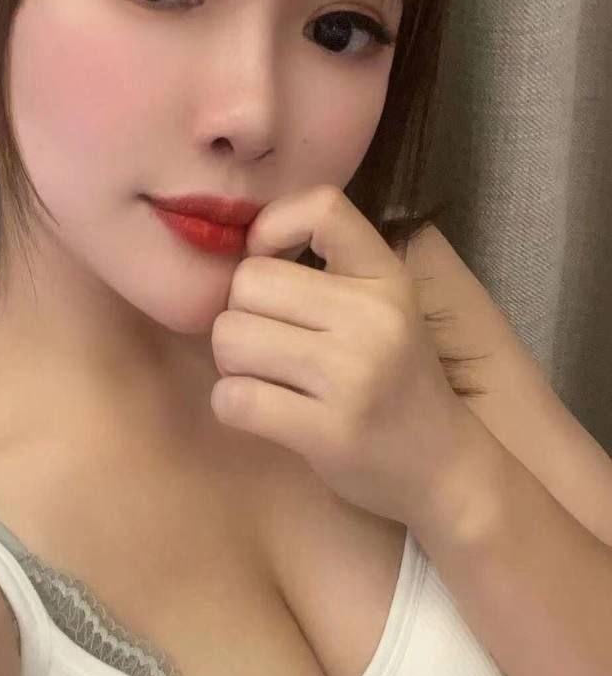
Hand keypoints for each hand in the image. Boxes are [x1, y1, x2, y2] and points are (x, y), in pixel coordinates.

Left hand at [209, 185, 472, 528]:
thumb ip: (328, 273)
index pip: (322, 206)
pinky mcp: (328, 432)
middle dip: (240, 314)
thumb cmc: (397, 382)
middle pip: (248, 282)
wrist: (444, 468)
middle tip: (265, 344)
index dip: (272, 228)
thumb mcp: (385, 309)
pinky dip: (230, 404)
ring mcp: (353, 376)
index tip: (273, 264)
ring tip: (264, 377)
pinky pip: (234, 398)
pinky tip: (257, 410)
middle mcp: (374, 318)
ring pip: (231, 337)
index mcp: (388, 279)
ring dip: (231, 362)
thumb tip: (241, 246)